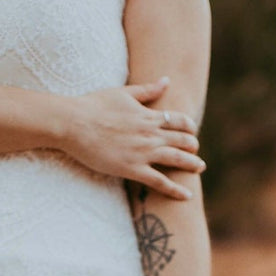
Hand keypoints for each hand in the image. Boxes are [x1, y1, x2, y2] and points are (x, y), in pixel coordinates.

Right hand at [57, 77, 204, 198]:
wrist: (75, 123)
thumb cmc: (94, 105)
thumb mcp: (123, 93)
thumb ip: (147, 90)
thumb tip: (166, 80)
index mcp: (148, 116)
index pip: (179, 120)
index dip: (189, 126)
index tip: (192, 131)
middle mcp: (150, 134)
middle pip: (182, 140)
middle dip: (192, 145)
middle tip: (196, 152)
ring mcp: (143, 153)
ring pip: (176, 159)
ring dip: (191, 164)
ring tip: (200, 168)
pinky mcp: (133, 169)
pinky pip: (160, 182)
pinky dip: (176, 190)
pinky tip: (187, 196)